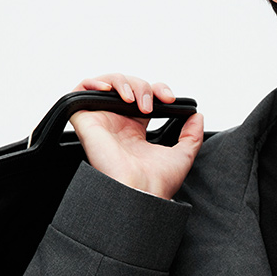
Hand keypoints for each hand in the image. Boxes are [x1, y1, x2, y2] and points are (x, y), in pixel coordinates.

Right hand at [69, 74, 203, 199]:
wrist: (139, 193)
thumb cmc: (156, 183)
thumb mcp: (183, 155)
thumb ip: (192, 135)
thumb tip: (197, 117)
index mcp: (135, 132)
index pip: (142, 97)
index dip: (156, 90)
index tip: (169, 99)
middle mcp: (116, 125)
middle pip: (126, 87)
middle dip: (143, 86)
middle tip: (152, 104)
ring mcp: (101, 121)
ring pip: (106, 85)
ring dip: (124, 82)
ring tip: (133, 99)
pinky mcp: (85, 121)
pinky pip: (79, 91)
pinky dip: (92, 82)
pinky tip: (109, 90)